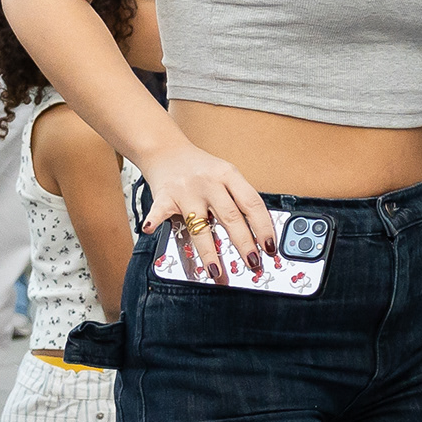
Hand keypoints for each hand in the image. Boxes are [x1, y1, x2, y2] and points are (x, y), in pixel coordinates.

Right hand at [135, 136, 276, 282]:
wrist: (166, 149)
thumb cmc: (200, 168)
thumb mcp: (225, 174)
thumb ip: (238, 198)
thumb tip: (258, 234)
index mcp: (229, 175)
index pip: (252, 203)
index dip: (263, 227)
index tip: (270, 247)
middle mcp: (209, 182)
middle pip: (231, 216)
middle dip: (244, 243)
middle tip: (252, 264)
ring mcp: (186, 190)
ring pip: (200, 224)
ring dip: (209, 251)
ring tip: (217, 271)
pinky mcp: (164, 195)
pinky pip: (159, 210)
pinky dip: (154, 221)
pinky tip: (151, 230)